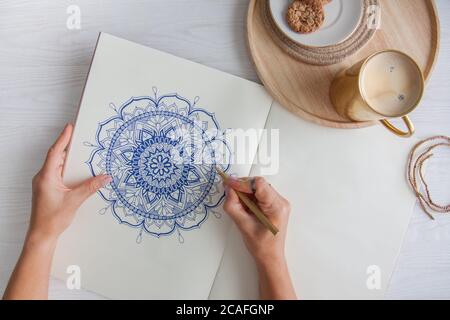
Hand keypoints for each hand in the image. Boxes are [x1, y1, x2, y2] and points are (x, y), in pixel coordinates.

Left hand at [28, 123, 110, 242]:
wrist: (42, 235)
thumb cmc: (52, 219)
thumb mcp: (75, 201)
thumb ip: (91, 187)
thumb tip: (105, 177)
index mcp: (46, 176)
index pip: (55, 152)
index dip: (63, 138)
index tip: (70, 127)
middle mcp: (43, 177)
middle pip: (56, 156)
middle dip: (68, 146)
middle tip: (79, 137)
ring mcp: (45, 183)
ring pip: (58, 165)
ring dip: (69, 159)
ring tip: (81, 152)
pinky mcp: (48, 189)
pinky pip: (58, 173)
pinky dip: (67, 169)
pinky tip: (77, 171)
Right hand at [223, 176, 290, 265]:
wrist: (271, 257)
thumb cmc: (261, 246)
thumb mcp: (243, 225)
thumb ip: (233, 205)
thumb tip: (228, 188)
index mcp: (276, 207)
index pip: (259, 184)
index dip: (242, 183)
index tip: (229, 185)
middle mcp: (281, 202)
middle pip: (258, 184)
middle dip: (242, 188)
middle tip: (231, 196)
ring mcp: (279, 202)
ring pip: (258, 188)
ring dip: (245, 193)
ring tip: (240, 206)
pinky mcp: (275, 204)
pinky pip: (260, 193)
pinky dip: (250, 197)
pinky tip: (246, 208)